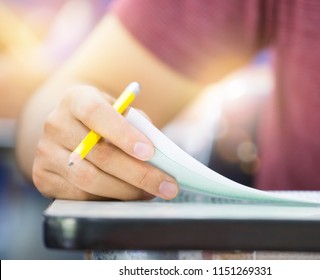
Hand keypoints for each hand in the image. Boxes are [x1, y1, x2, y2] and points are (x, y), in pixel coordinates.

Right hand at [32, 85, 178, 199]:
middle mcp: (55, 124)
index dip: (124, 134)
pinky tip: (128, 196)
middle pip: (99, 154)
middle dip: (139, 174)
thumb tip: (160, 158)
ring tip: (151, 192)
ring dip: (127, 191)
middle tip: (167, 186)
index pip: (97, 114)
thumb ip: (139, 127)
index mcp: (76, 99)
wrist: (73, 127)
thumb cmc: (108, 120)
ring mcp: (45, 152)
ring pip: (89, 180)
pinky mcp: (42, 177)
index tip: (149, 152)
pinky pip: (79, 196)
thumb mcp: (123, 113)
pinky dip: (108, 199)